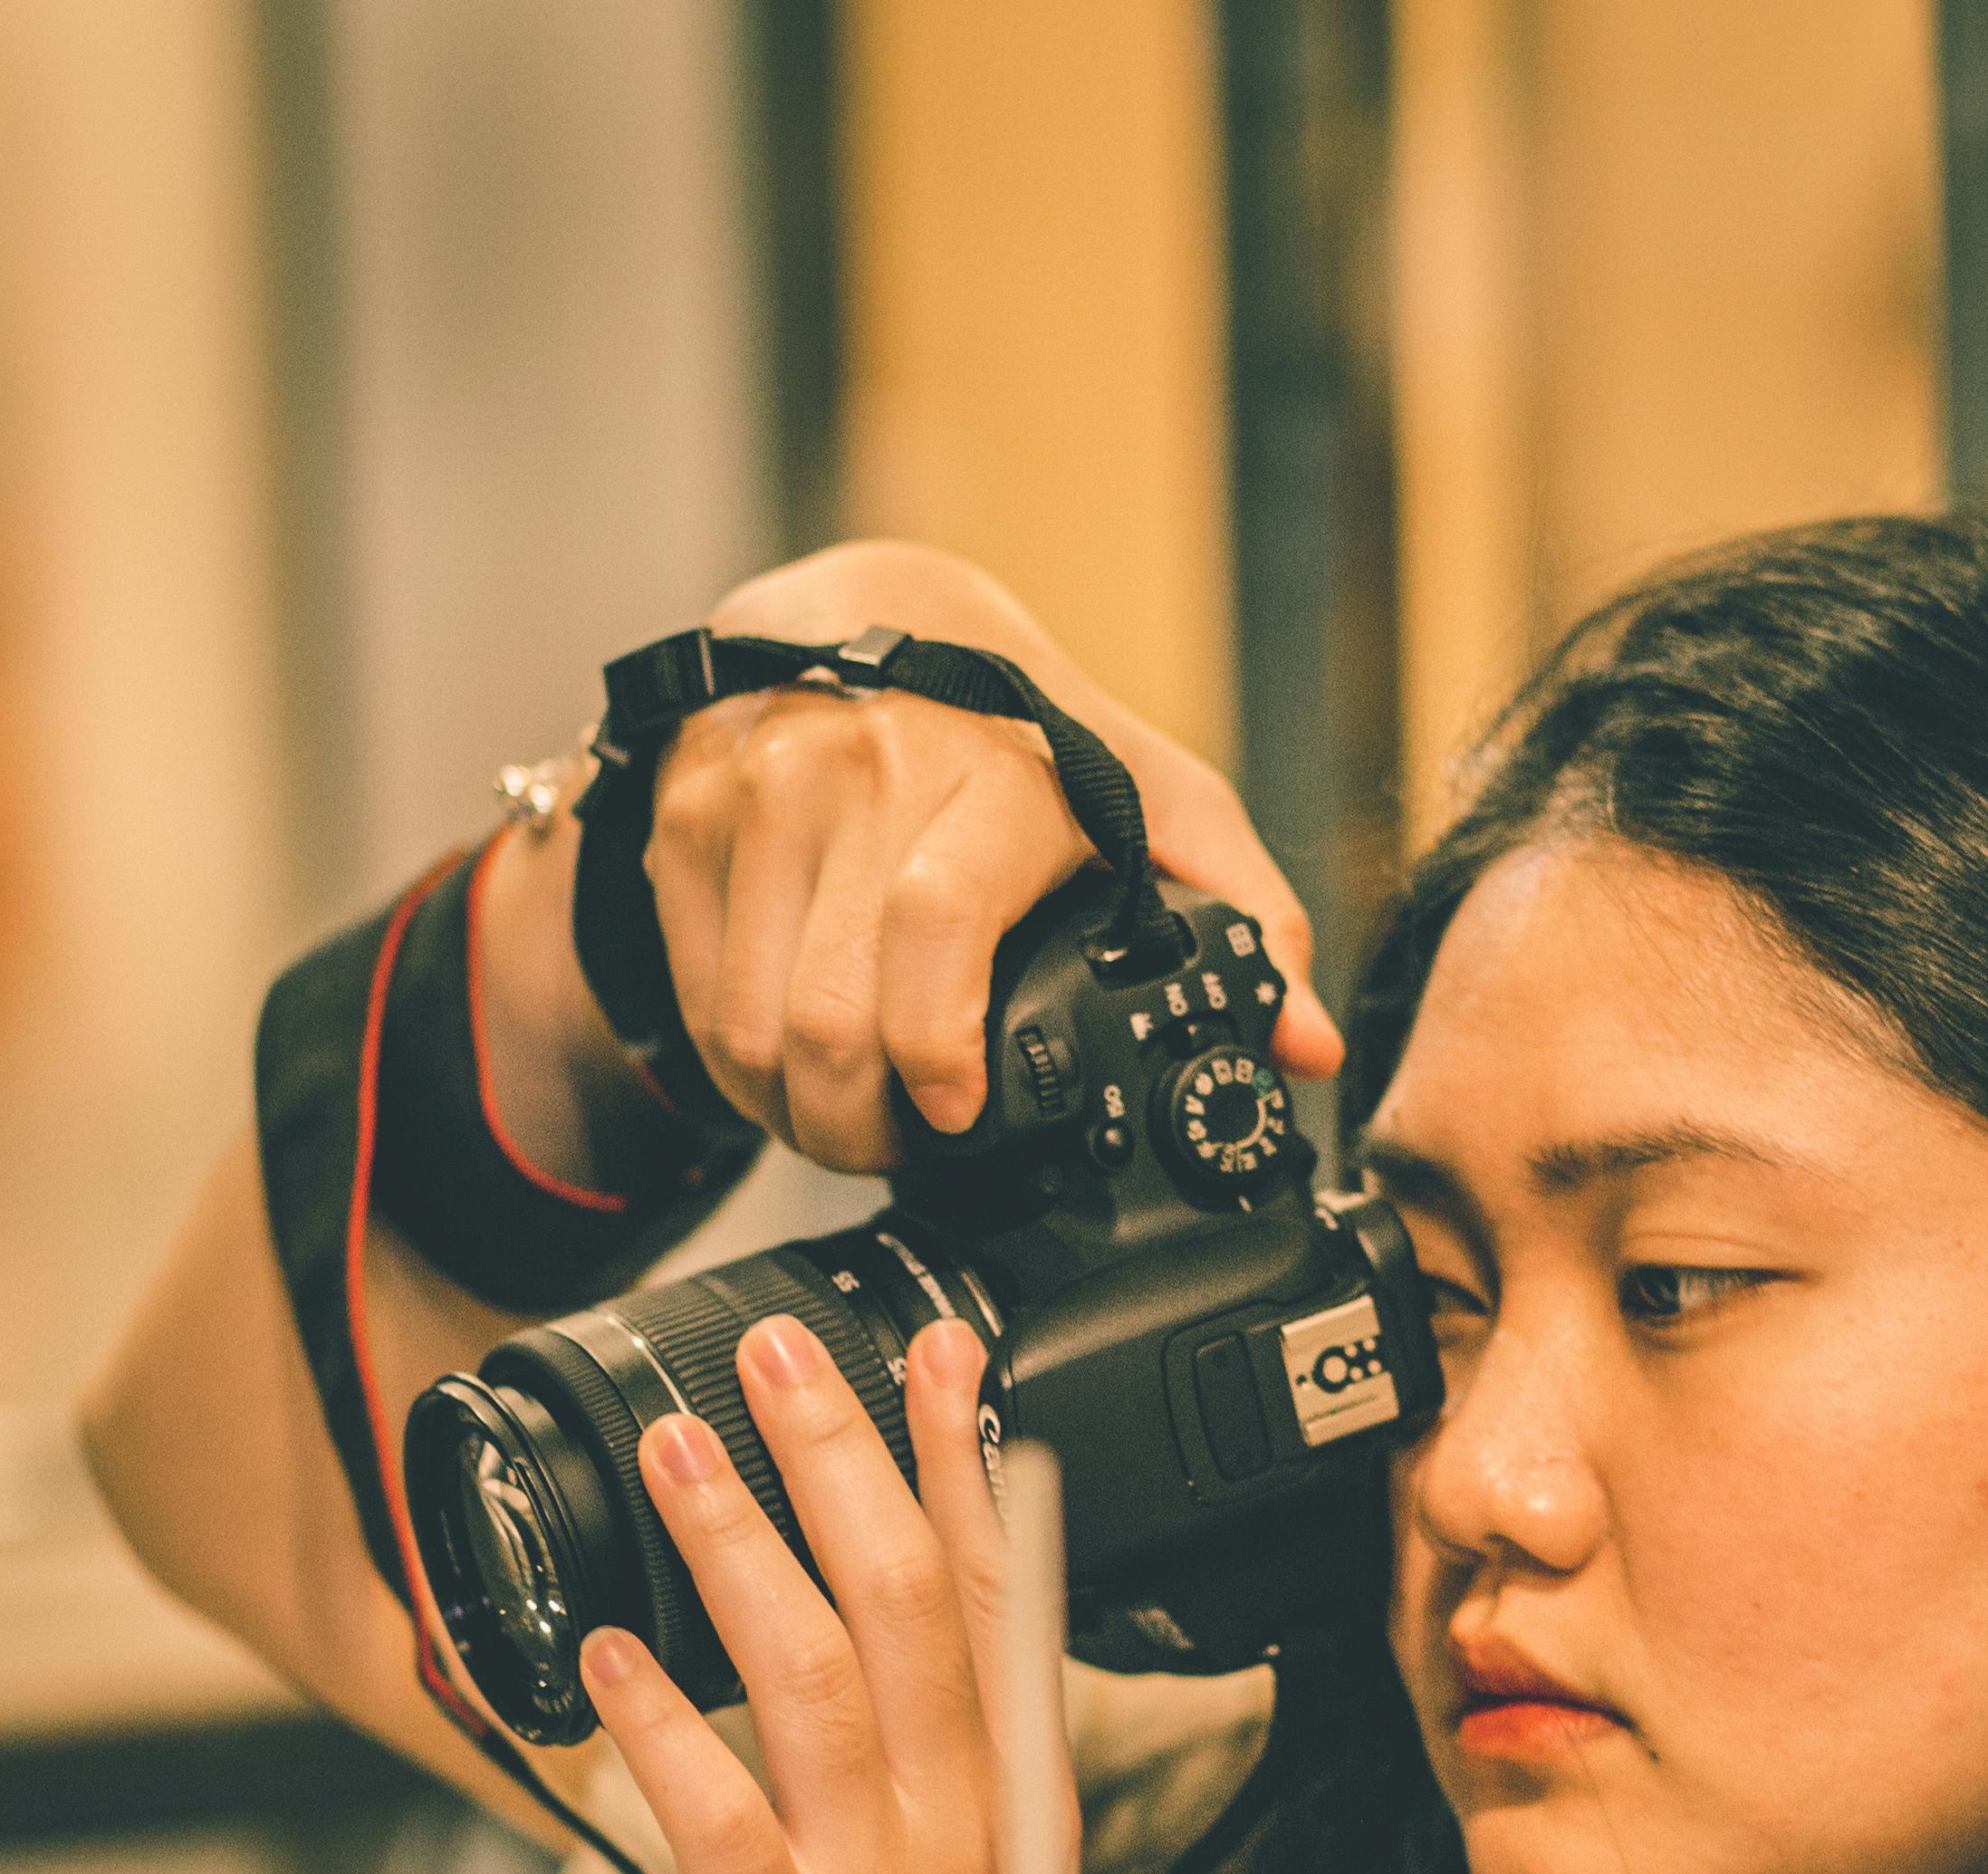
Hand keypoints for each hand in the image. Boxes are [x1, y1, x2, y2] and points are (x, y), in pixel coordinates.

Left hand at [571, 1310, 1055, 1873]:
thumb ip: (945, 1806)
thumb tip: (886, 1688)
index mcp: (1014, 1819)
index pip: (1004, 1603)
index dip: (966, 1467)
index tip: (938, 1355)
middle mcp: (963, 1835)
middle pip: (915, 1602)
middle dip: (846, 1455)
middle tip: (782, 1346)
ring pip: (824, 1673)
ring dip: (746, 1545)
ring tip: (681, 1449)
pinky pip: (720, 1811)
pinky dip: (663, 1722)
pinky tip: (610, 1657)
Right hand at [644, 540, 1342, 1171]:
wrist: (873, 610)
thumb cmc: (1026, 733)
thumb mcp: (1156, 801)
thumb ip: (1248, 916)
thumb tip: (1303, 1045)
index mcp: (992, 775)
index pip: (937, 922)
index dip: (936, 1049)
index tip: (955, 1112)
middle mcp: (863, 770)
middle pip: (828, 1019)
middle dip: (862, 1131)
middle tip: (904, 1148)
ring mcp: (759, 790)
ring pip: (750, 1030)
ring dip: (795, 1115)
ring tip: (849, 1120)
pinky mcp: (684, 814)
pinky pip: (696, 1001)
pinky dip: (740, 1068)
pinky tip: (790, 1064)